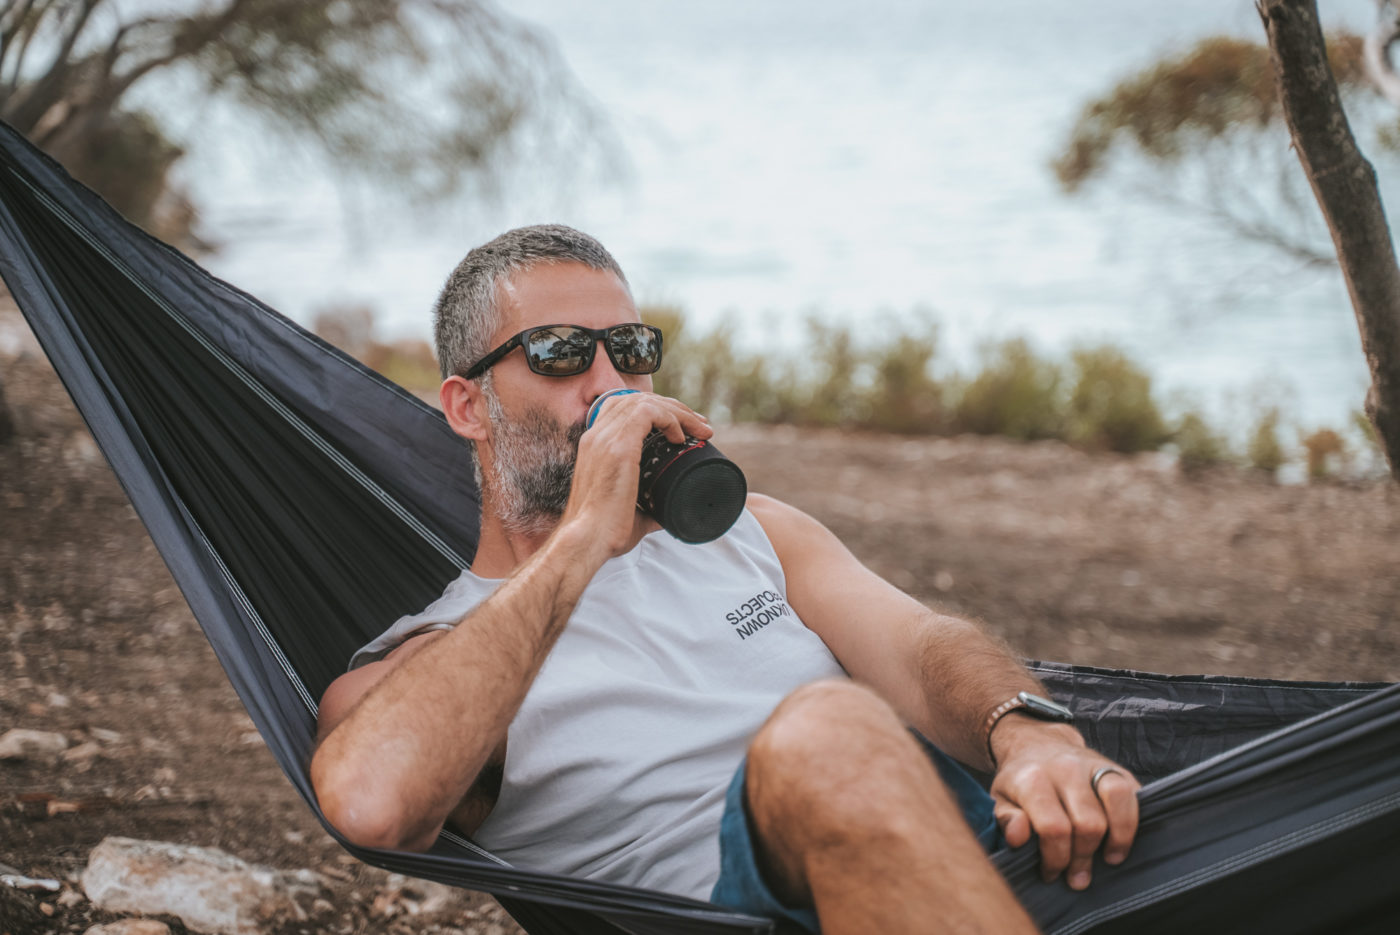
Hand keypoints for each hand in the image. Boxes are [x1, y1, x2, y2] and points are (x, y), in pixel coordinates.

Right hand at [559, 392, 711, 556]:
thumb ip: (649, 508)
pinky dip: (670, 418)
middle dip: (674, 408)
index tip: (682, 428)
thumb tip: (668, 513)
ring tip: (700, 428)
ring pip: (646, 402)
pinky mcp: (618, 446)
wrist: (587, 540)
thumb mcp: (631, 512)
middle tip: (700, 424)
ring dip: (678, 411)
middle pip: (638, 400)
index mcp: (596, 445)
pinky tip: (681, 436)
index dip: (656, 411)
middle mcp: (597, 435)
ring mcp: (605, 437)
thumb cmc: (605, 532)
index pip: (624, 408)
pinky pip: (648, 412)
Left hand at [988, 718, 1139, 890]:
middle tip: (1076, 876)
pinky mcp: (1116, 766)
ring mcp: (1094, 764)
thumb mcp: (1000, 799)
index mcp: (1033, 779)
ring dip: (1118, 840)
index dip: (1056, 859)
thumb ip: (1006, 820)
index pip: (1054, 828)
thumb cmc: (1020, 780)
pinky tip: (1121, 840)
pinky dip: (1133, 822)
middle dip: (1083, 858)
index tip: (1051, 873)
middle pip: (1088, 824)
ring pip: (1118, 802)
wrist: (1037, 743)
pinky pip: (1134, 794)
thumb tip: (1018, 837)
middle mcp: (1066, 768)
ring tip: (1109, 859)